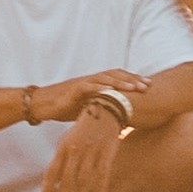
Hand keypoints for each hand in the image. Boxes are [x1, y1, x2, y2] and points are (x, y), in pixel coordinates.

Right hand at [31, 70, 151, 123]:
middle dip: (132, 79)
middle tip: (147, 85)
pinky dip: (99, 87)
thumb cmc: (65, 107)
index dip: (134, 80)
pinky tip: (109, 90)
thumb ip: (102, 107)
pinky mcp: (73, 89)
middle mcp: (92, 80)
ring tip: (133, 86)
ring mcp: (83, 83)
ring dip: (120, 82)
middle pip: (115, 75)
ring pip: (104, 78)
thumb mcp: (89, 107)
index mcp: (97, 84)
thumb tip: (119, 117)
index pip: (118, 78)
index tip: (149, 85)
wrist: (43, 104)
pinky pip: (88, 86)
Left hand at [38, 106, 125, 191]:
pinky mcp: (107, 153)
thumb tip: (56, 179)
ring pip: (85, 181)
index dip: (48, 190)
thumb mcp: (70, 138)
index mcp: (64, 146)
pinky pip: (103, 175)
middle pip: (68, 181)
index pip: (52, 172)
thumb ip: (63, 157)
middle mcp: (76, 150)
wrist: (107, 107)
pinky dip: (100, 189)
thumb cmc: (86, 125)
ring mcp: (92, 152)